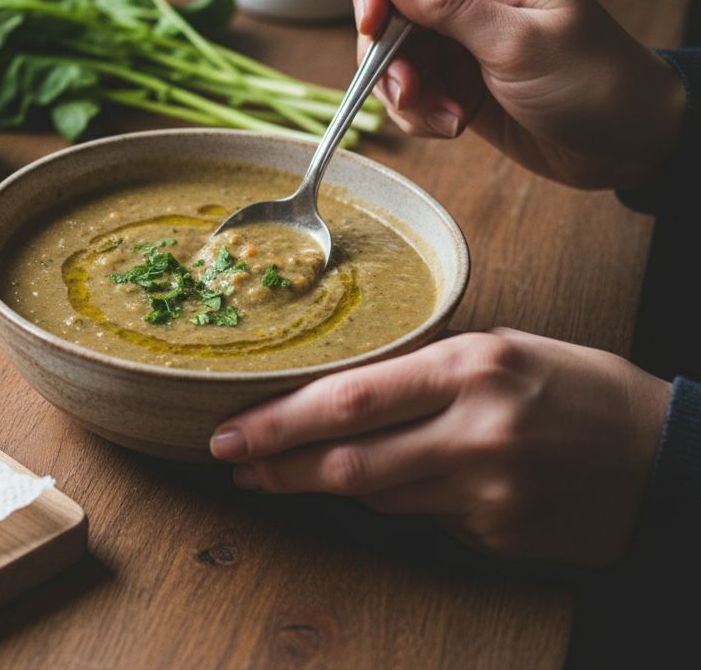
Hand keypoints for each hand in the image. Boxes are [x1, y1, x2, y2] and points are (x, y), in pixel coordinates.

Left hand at [209, 329, 671, 564]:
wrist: (671, 457)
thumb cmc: (582, 389)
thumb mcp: (505, 352)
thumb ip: (425, 375)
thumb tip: (343, 401)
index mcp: (472, 368)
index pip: (349, 400)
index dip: (279, 423)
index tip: (231, 432)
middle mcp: (476, 432)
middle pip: (347, 462)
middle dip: (278, 466)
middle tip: (233, 465)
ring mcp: (488, 493)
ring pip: (377, 495)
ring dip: (333, 483)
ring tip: (297, 470)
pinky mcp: (500, 535)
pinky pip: (424, 520)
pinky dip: (404, 501)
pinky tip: (413, 483)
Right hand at [351, 0, 685, 188]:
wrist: (626, 144)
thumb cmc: (593, 82)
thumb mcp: (517, 42)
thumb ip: (448, 7)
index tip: (371, 26)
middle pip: (390, 11)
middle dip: (388, 57)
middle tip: (408, 91)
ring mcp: (462, 42)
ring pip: (393, 58)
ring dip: (404, 94)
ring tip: (444, 119)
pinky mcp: (457, 83)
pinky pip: (410, 93)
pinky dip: (418, 115)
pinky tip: (451, 127)